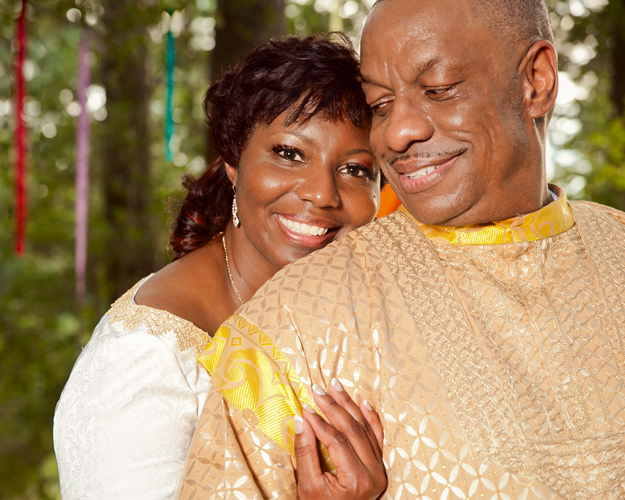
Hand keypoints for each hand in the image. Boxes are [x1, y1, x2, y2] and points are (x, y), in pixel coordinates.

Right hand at [293, 378, 385, 499]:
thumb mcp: (308, 486)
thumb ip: (305, 452)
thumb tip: (300, 420)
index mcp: (357, 480)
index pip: (337, 440)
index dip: (319, 422)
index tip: (304, 407)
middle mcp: (373, 473)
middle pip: (353, 430)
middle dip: (334, 406)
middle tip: (317, 389)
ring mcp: (379, 469)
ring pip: (366, 428)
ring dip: (350, 405)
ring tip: (335, 386)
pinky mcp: (378, 466)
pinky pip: (377, 437)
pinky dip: (371, 418)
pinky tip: (362, 402)